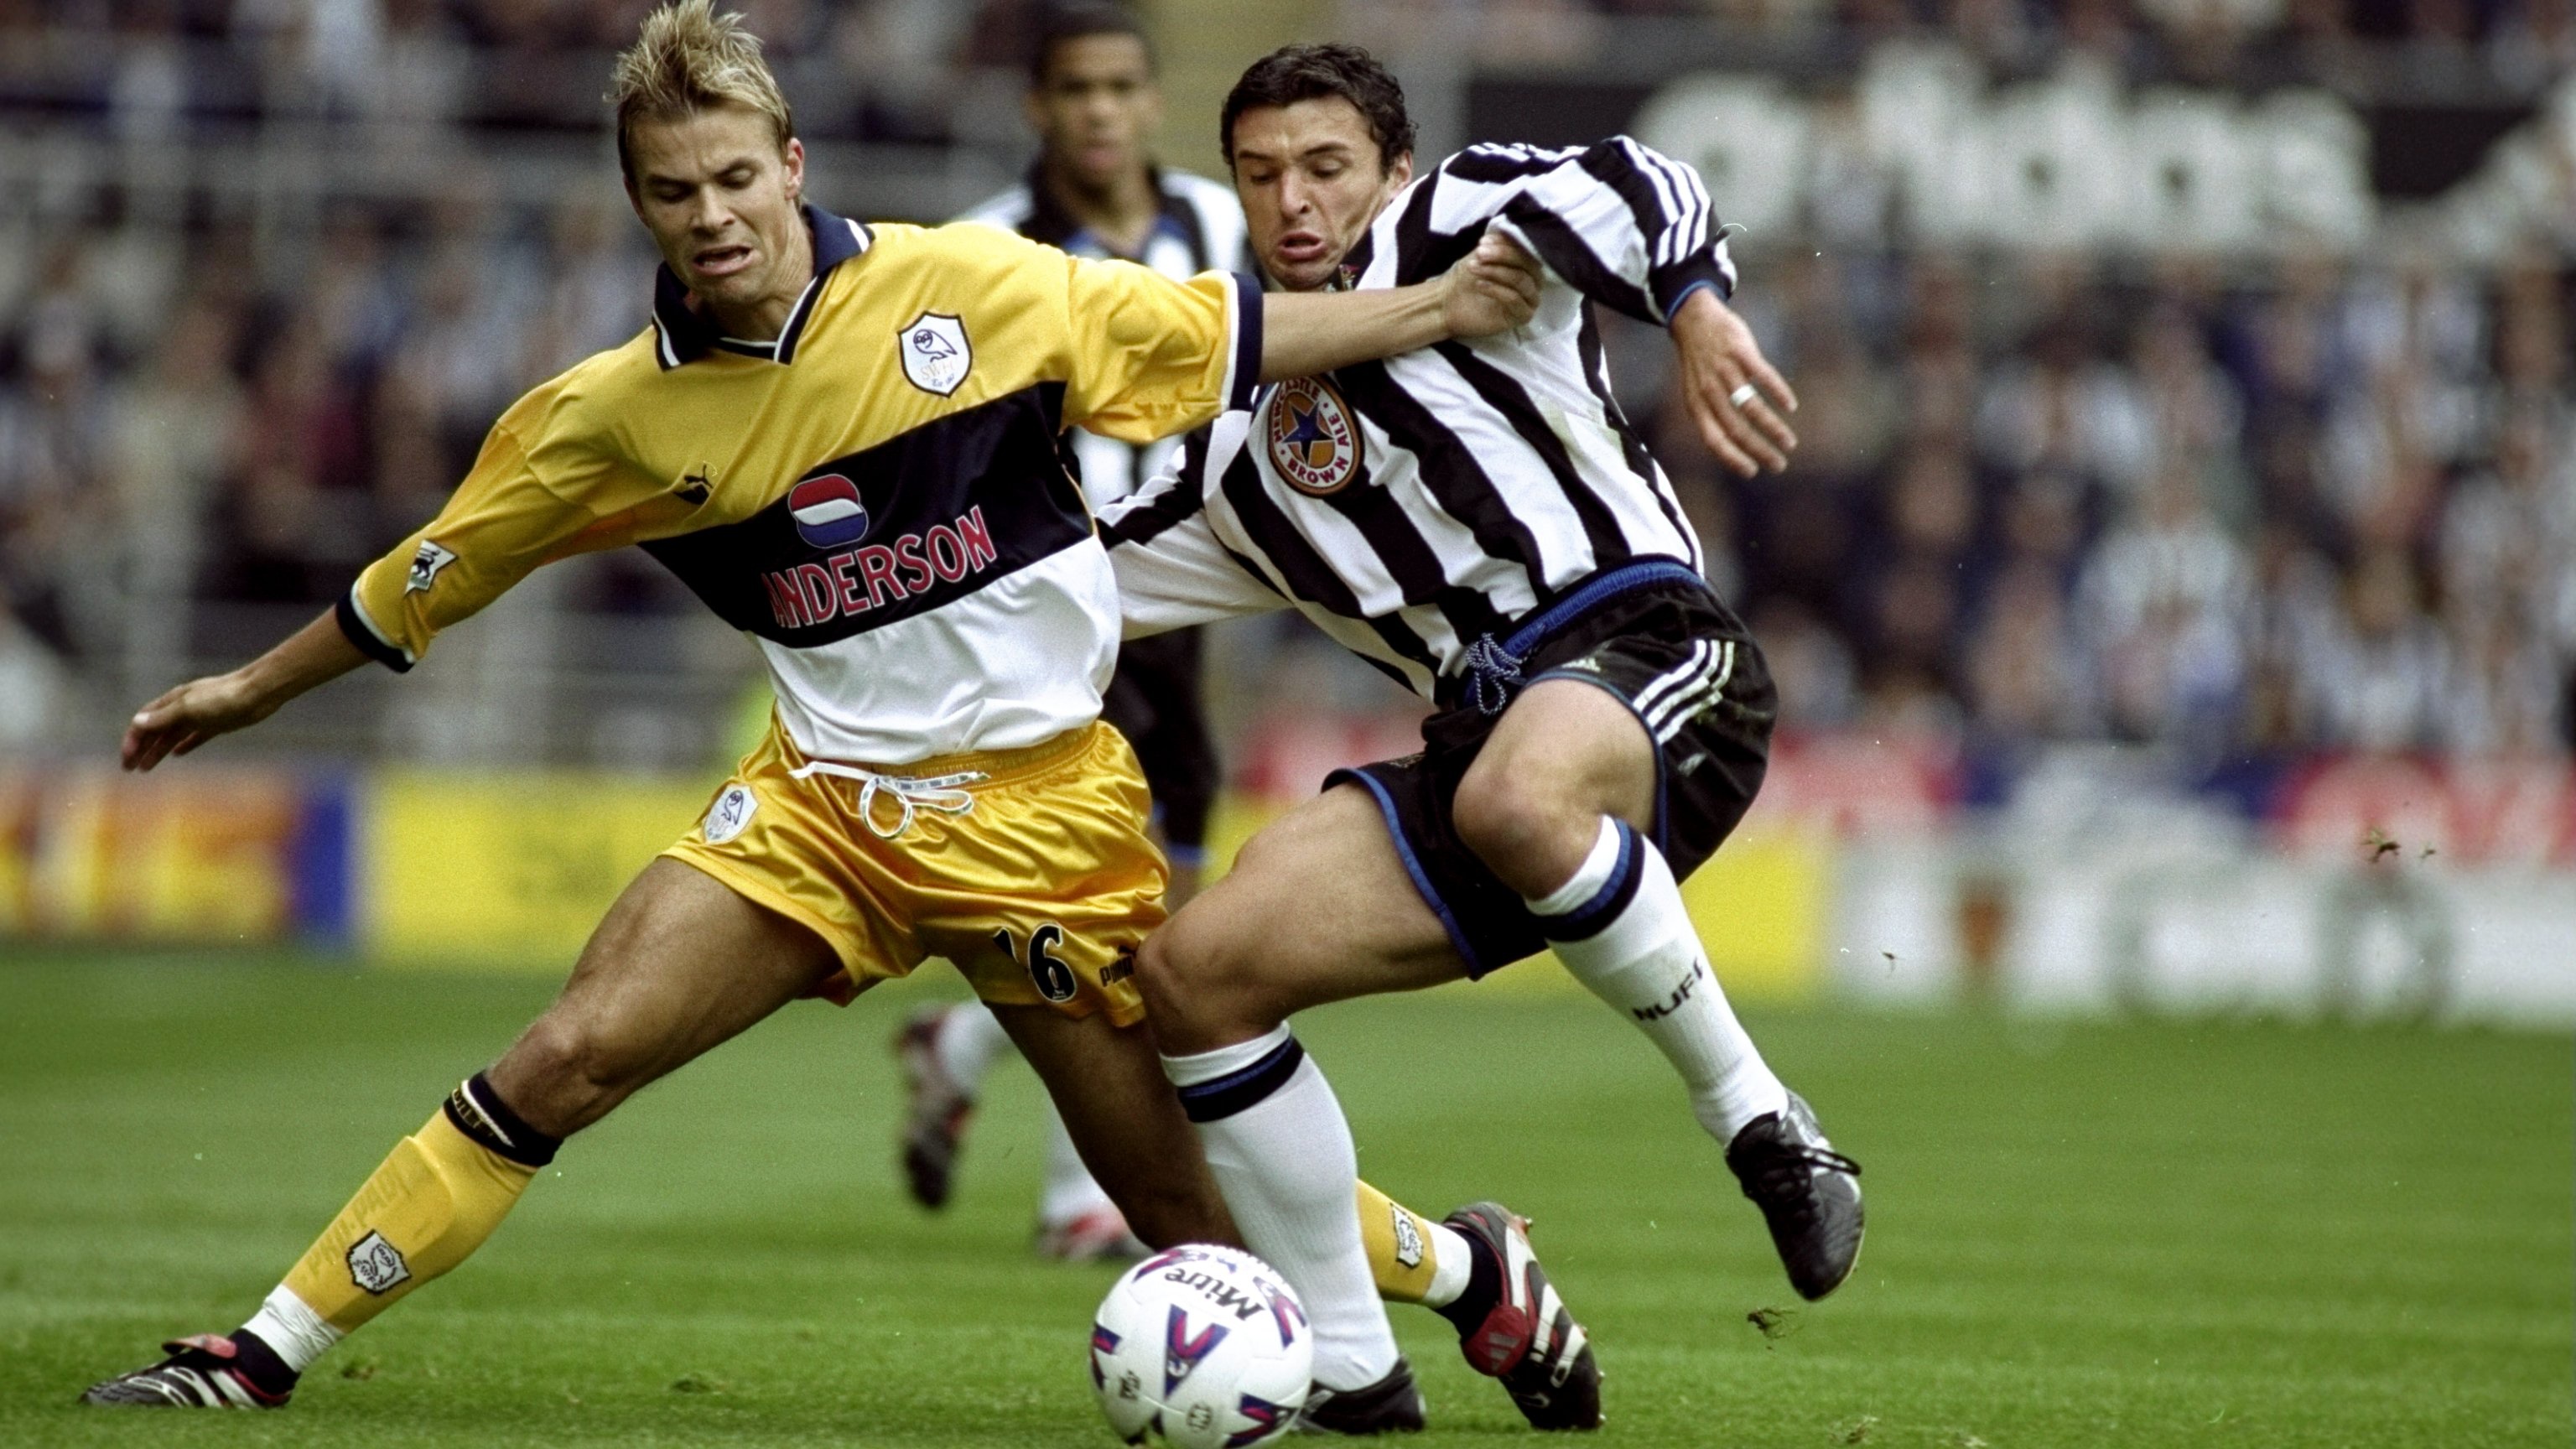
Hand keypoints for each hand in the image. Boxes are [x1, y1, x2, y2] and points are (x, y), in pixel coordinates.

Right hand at [121, 670, 280, 771]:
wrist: (258, 693)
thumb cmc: (222, 698)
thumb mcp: (188, 708)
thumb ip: (164, 716)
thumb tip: (137, 722)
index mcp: (172, 701)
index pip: (144, 721)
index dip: (133, 740)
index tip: (127, 759)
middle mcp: (183, 708)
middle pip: (155, 731)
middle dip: (141, 749)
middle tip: (130, 769)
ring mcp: (200, 716)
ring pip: (172, 736)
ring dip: (158, 751)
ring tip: (147, 768)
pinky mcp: (217, 724)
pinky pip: (195, 736)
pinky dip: (184, 745)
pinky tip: (178, 754)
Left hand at [1439, 230, 1544, 338]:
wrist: (1449, 303)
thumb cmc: (1467, 278)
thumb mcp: (1482, 255)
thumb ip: (1499, 244)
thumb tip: (1509, 231)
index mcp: (1527, 264)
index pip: (1526, 250)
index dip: (1506, 243)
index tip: (1483, 241)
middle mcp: (1533, 281)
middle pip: (1529, 265)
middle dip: (1503, 255)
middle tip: (1480, 253)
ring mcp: (1529, 299)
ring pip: (1521, 281)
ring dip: (1496, 271)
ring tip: (1474, 267)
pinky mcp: (1522, 316)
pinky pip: (1515, 299)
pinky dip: (1496, 289)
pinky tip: (1479, 285)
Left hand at [1671, 288, 1797, 476]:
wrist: (1692, 318)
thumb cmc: (1700, 363)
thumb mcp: (1696, 391)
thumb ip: (1711, 415)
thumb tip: (1733, 445)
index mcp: (1696, 404)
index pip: (1713, 439)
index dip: (1732, 458)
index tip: (1752, 472)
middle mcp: (1709, 390)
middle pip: (1737, 428)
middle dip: (1760, 450)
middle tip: (1779, 465)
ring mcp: (1725, 370)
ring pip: (1752, 407)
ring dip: (1773, 428)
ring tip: (1789, 442)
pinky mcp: (1741, 351)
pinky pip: (1763, 376)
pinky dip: (1779, 392)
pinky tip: (1791, 406)